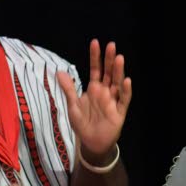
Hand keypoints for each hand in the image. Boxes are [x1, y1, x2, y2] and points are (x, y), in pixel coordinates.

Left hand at [55, 38, 132, 160]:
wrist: (91, 142)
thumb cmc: (83, 123)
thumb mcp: (72, 105)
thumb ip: (68, 89)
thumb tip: (59, 72)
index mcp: (94, 88)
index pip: (96, 69)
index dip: (95, 57)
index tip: (95, 42)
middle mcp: (105, 92)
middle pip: (109, 73)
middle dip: (110, 59)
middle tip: (111, 45)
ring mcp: (113, 101)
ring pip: (117, 83)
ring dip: (118, 71)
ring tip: (119, 58)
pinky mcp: (119, 112)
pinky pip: (124, 100)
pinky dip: (125, 91)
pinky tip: (126, 81)